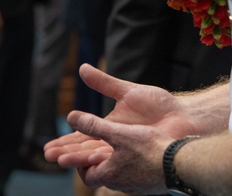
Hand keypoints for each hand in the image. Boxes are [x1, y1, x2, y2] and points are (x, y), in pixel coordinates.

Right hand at [44, 65, 199, 168]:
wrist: (183, 117)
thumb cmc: (159, 105)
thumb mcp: (126, 91)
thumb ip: (103, 82)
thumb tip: (82, 67)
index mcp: (109, 129)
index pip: (82, 137)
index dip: (65, 141)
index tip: (48, 146)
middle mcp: (113, 143)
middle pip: (84, 150)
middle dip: (66, 153)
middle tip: (49, 155)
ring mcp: (124, 152)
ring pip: (95, 158)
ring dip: (77, 159)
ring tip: (61, 160)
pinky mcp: (135, 158)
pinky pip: (113, 162)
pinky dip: (98, 162)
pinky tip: (86, 163)